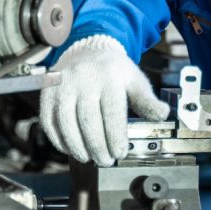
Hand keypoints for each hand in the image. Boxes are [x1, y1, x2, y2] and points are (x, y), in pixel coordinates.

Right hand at [39, 35, 169, 166]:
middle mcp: (83, 78)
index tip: (120, 153)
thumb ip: (147, 100)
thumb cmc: (113, 70)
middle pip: (88, 120)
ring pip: (66, 123)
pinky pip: (49, 120)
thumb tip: (163, 114)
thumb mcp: (134, 80)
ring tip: (88, 158)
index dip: (115, 137)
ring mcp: (63, 85)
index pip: (112, 112)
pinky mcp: (47, 92)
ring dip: (77, 146)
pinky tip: (70, 149)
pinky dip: (58, 139)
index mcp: (109, 76)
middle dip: (98, 146)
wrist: (87, 48)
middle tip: (106, 161)